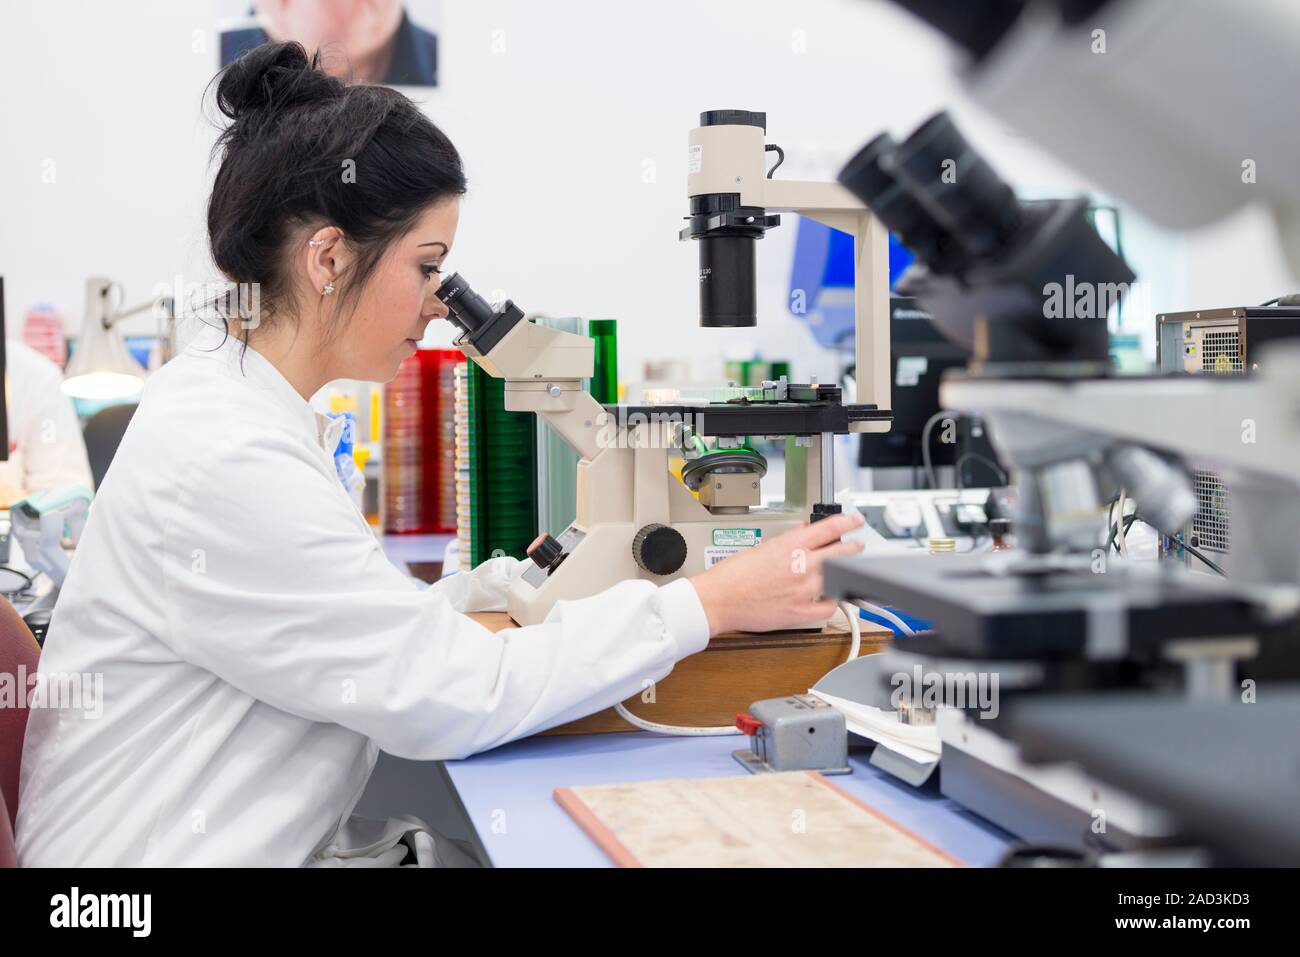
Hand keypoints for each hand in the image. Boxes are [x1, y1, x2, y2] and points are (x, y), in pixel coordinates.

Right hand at [688, 511, 865, 634]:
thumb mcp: (761, 547)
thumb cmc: (732, 575)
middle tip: (855, 547)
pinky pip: (828, 607)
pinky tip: (829, 598)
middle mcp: (801, 565)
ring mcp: (803, 590)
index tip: (854, 522)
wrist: (718, 599)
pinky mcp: (799, 612)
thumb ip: (787, 541)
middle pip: (842, 552)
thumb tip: (803, 533)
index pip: (830, 528)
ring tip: (846, 572)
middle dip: (853, 548)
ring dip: (846, 573)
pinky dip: (831, 602)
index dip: (848, 523)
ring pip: (840, 578)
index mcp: (790, 546)